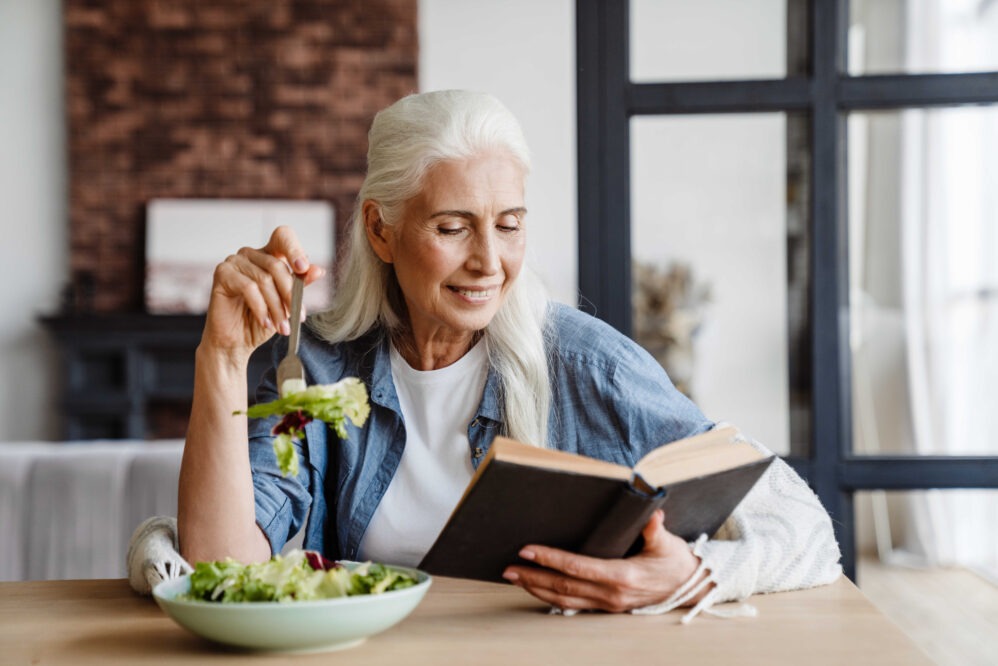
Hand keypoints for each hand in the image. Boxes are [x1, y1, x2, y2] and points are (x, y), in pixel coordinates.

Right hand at [201, 225, 324, 361]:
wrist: (238, 341)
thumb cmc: (263, 319)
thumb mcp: (287, 303)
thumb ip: (300, 284)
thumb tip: (318, 270)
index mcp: (269, 254)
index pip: (283, 236)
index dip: (294, 249)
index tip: (303, 269)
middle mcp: (252, 254)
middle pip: (277, 265)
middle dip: (290, 294)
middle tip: (299, 316)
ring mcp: (235, 261)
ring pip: (264, 279)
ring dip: (277, 307)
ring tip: (282, 326)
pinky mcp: (222, 273)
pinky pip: (248, 288)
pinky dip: (261, 308)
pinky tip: (266, 322)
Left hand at [501, 510, 711, 612]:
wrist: (690, 587)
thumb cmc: (676, 561)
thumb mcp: (668, 542)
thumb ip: (655, 528)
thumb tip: (652, 510)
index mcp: (622, 576)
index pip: (577, 567)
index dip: (549, 559)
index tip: (527, 551)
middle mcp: (611, 594)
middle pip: (563, 586)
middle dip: (533, 577)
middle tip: (507, 568)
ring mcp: (608, 604)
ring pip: (564, 599)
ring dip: (536, 589)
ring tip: (514, 578)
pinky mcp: (606, 606)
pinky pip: (573, 604)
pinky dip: (551, 596)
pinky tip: (536, 588)